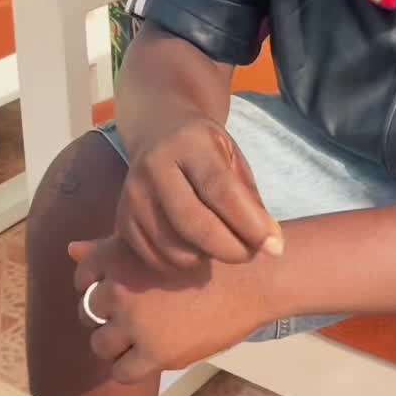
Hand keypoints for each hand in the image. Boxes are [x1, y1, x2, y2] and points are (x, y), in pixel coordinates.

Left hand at [70, 235, 277, 383]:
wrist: (250, 278)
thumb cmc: (205, 254)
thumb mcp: (155, 242)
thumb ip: (109, 248)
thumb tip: (70, 250)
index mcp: (117, 255)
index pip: (82, 277)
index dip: (97, 287)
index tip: (121, 290)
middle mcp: (119, 287)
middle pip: (89, 312)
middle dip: (108, 316)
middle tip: (136, 316)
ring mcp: (135, 323)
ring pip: (100, 345)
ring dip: (116, 344)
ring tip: (142, 338)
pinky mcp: (154, 353)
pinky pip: (121, 372)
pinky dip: (129, 368)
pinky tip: (149, 356)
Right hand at [115, 117, 282, 272]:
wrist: (158, 131)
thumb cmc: (204, 148)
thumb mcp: (233, 158)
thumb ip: (250, 200)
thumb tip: (271, 247)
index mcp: (189, 143)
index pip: (220, 190)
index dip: (249, 224)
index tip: (273, 246)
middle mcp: (154, 166)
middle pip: (193, 224)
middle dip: (230, 249)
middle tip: (251, 254)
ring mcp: (133, 194)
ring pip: (174, 248)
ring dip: (207, 258)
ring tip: (222, 244)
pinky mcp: (122, 219)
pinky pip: (156, 259)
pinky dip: (182, 264)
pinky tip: (196, 248)